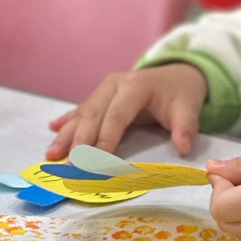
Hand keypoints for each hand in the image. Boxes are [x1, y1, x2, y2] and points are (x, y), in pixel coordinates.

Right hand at [46, 63, 207, 158]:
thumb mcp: (189, 108)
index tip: (95, 162)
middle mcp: (115, 84)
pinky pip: (81, 110)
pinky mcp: (100, 96)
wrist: (177, 75)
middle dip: (80, 141)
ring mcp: (105, 89)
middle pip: (94, 114)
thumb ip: (186, 127)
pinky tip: (52, 129)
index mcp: (136, 86)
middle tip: (69, 166)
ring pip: (82, 113)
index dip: (105, 139)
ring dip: (66, 134)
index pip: (117, 115)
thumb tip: (183, 147)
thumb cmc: (180, 94)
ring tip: (51, 154)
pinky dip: (67, 121)